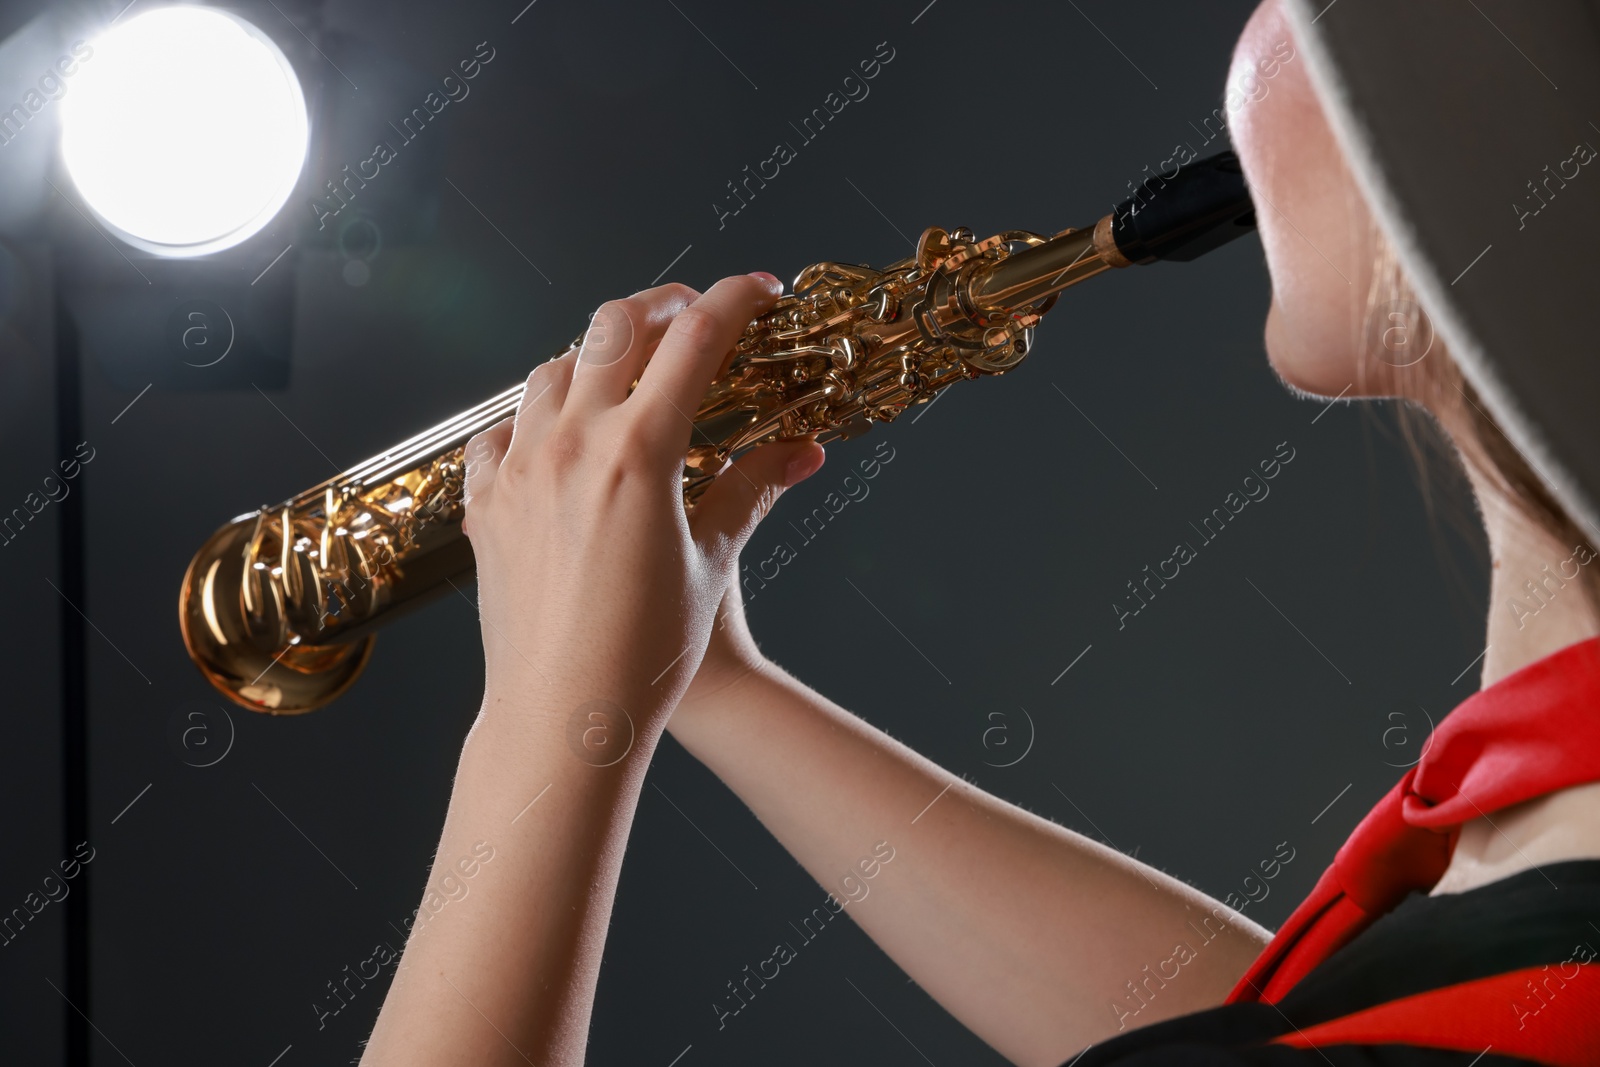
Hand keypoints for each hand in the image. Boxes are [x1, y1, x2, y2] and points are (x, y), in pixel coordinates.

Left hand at [458, 276, 823, 736]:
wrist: (561, 716)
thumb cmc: (646, 653)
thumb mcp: (712, 563)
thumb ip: (753, 490)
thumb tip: (805, 449)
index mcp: (639, 453)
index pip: (695, 341)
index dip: (736, 301)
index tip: (762, 290)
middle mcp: (571, 445)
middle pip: (615, 327)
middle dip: (663, 306)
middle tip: (696, 317)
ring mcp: (519, 469)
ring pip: (552, 367)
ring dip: (596, 353)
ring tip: (629, 372)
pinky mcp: (485, 502)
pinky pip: (502, 428)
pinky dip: (536, 413)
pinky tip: (559, 432)